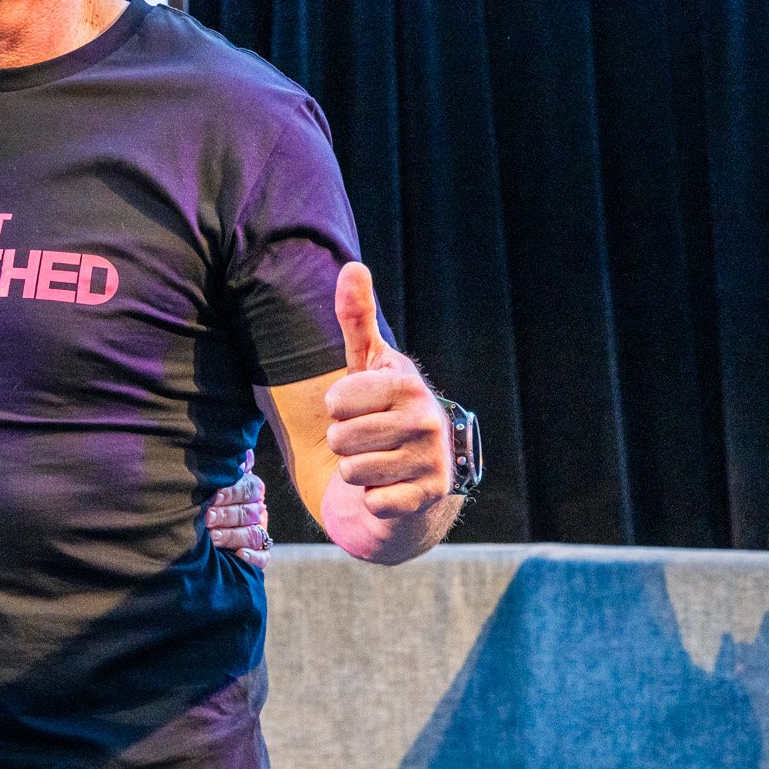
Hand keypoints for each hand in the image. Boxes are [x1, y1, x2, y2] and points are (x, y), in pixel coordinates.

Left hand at [207, 447, 270, 568]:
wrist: (193, 525)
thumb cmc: (201, 495)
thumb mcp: (209, 478)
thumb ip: (221, 465)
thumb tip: (238, 450)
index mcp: (249, 489)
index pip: (247, 488)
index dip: (231, 493)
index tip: (213, 496)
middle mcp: (257, 510)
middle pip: (248, 512)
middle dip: (226, 516)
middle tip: (207, 518)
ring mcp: (259, 532)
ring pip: (253, 534)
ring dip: (233, 536)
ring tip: (213, 537)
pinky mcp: (258, 554)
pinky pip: (263, 557)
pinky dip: (252, 557)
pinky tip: (239, 555)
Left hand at [325, 262, 452, 518]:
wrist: (415, 474)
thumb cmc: (381, 411)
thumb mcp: (366, 364)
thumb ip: (357, 319)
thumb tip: (352, 266)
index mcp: (407, 383)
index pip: (336, 400)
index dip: (337, 408)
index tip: (359, 407)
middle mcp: (427, 419)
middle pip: (340, 437)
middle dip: (343, 442)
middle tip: (368, 439)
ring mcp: (432, 460)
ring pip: (351, 471)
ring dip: (355, 471)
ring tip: (378, 461)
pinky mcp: (428, 499)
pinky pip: (372, 502)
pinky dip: (373, 500)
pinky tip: (391, 488)